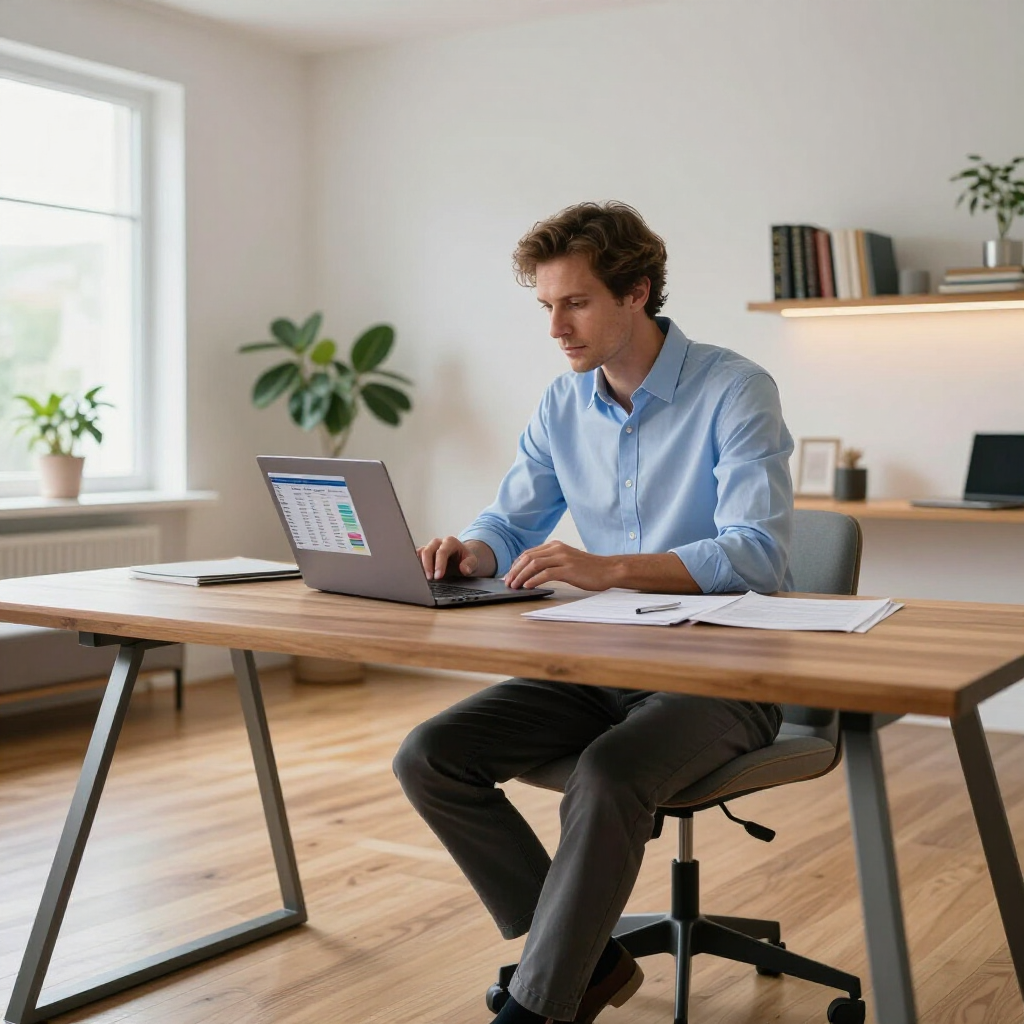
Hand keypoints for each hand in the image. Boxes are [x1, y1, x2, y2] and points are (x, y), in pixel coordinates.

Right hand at [417, 536, 480, 579]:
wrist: (462, 557)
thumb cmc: (466, 559)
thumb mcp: (473, 561)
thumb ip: (470, 564)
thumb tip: (464, 569)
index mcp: (450, 542)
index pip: (442, 552)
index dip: (439, 564)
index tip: (438, 576)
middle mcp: (438, 542)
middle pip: (428, 551)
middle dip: (427, 566)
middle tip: (429, 579)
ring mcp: (430, 547)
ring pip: (420, 553)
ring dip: (419, 565)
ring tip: (422, 578)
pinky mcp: (424, 553)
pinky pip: (416, 557)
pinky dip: (416, 565)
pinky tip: (418, 574)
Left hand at [504, 541, 618, 590]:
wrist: (608, 570)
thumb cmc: (588, 569)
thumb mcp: (567, 560)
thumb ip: (552, 562)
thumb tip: (532, 573)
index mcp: (555, 546)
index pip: (529, 553)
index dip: (516, 564)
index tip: (509, 575)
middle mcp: (557, 549)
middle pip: (528, 557)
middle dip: (515, 570)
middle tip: (507, 582)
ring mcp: (563, 558)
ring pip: (534, 564)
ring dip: (521, 575)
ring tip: (514, 586)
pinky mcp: (568, 569)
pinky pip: (545, 573)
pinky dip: (533, 580)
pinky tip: (527, 586)